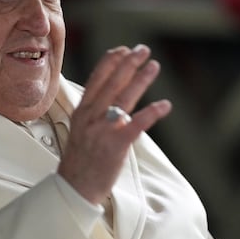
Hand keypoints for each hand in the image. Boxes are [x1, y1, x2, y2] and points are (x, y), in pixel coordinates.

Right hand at [57, 45, 171, 203]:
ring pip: (124, 98)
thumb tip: (110, 96)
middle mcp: (91, 117)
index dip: (111, 61)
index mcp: (82, 111)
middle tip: (144, 49)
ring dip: (142, 80)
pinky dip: (152, 113)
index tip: (123, 49)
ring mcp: (102, 130)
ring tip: (154, 66)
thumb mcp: (79, 129)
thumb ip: (93, 111)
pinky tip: (165, 105)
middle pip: (112, 82)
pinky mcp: (116, 146)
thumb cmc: (80, 160)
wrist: (74, 188)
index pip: (96, 78)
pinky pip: (136, 124)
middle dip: (129, 63)